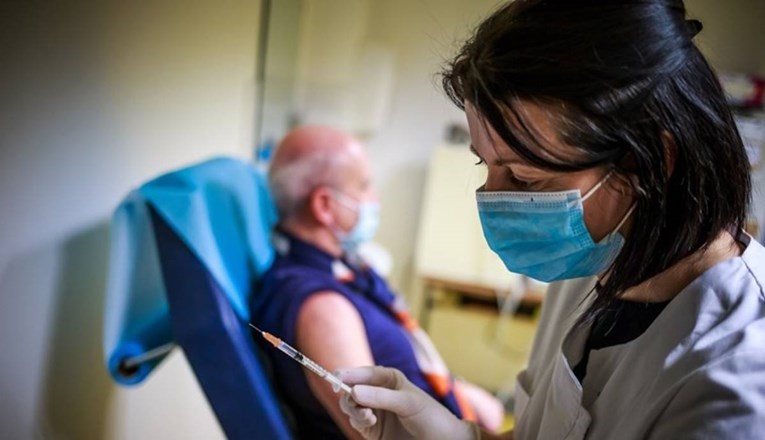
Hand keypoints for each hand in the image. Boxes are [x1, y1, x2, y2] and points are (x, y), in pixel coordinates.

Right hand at [337, 366, 478, 439]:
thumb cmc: (430, 416)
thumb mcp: (408, 402)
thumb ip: (381, 396)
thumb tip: (353, 391)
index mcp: (388, 379)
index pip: (363, 373)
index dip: (348, 374)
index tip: (337, 377)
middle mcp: (378, 393)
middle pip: (351, 389)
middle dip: (348, 394)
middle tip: (351, 400)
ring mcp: (374, 411)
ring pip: (350, 406)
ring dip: (353, 409)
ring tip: (367, 416)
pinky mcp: (372, 430)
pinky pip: (356, 421)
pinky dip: (358, 420)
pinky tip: (370, 422)